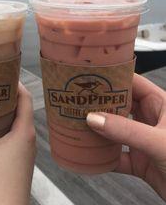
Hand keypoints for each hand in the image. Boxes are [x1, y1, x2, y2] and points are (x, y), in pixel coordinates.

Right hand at [87, 73, 165, 200]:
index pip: (134, 83)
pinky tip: (91, 154)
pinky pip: (116, 156)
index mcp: (161, 105)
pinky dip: (103, 156)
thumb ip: (127, 130)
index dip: (115, 77)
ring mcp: (145, 142)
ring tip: (79, 121)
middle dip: (101, 102)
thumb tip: (95, 118)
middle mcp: (152, 121)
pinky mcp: (141, 163)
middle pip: (121, 105)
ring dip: (99, 128)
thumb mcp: (158, 141)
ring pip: (116, 130)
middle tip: (80, 98)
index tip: (93, 74)